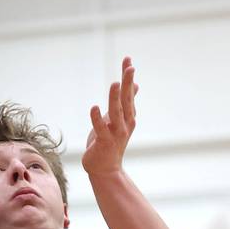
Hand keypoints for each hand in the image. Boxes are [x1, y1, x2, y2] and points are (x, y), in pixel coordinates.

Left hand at [82, 57, 137, 177]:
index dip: (128, 77)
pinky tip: (94, 107)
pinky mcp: (104, 142)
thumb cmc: (110, 142)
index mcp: (128, 116)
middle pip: (127, 100)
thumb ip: (126, 103)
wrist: (106, 169)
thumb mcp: (119, 119)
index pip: (129, 93)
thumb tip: (135, 85)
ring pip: (116, 113)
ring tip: (115, 84)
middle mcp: (125, 123)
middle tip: (130, 67)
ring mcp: (115, 133)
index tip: (128, 60)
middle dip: (128, 84)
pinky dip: (97, 118)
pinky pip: (100, 128)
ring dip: (115, 99)